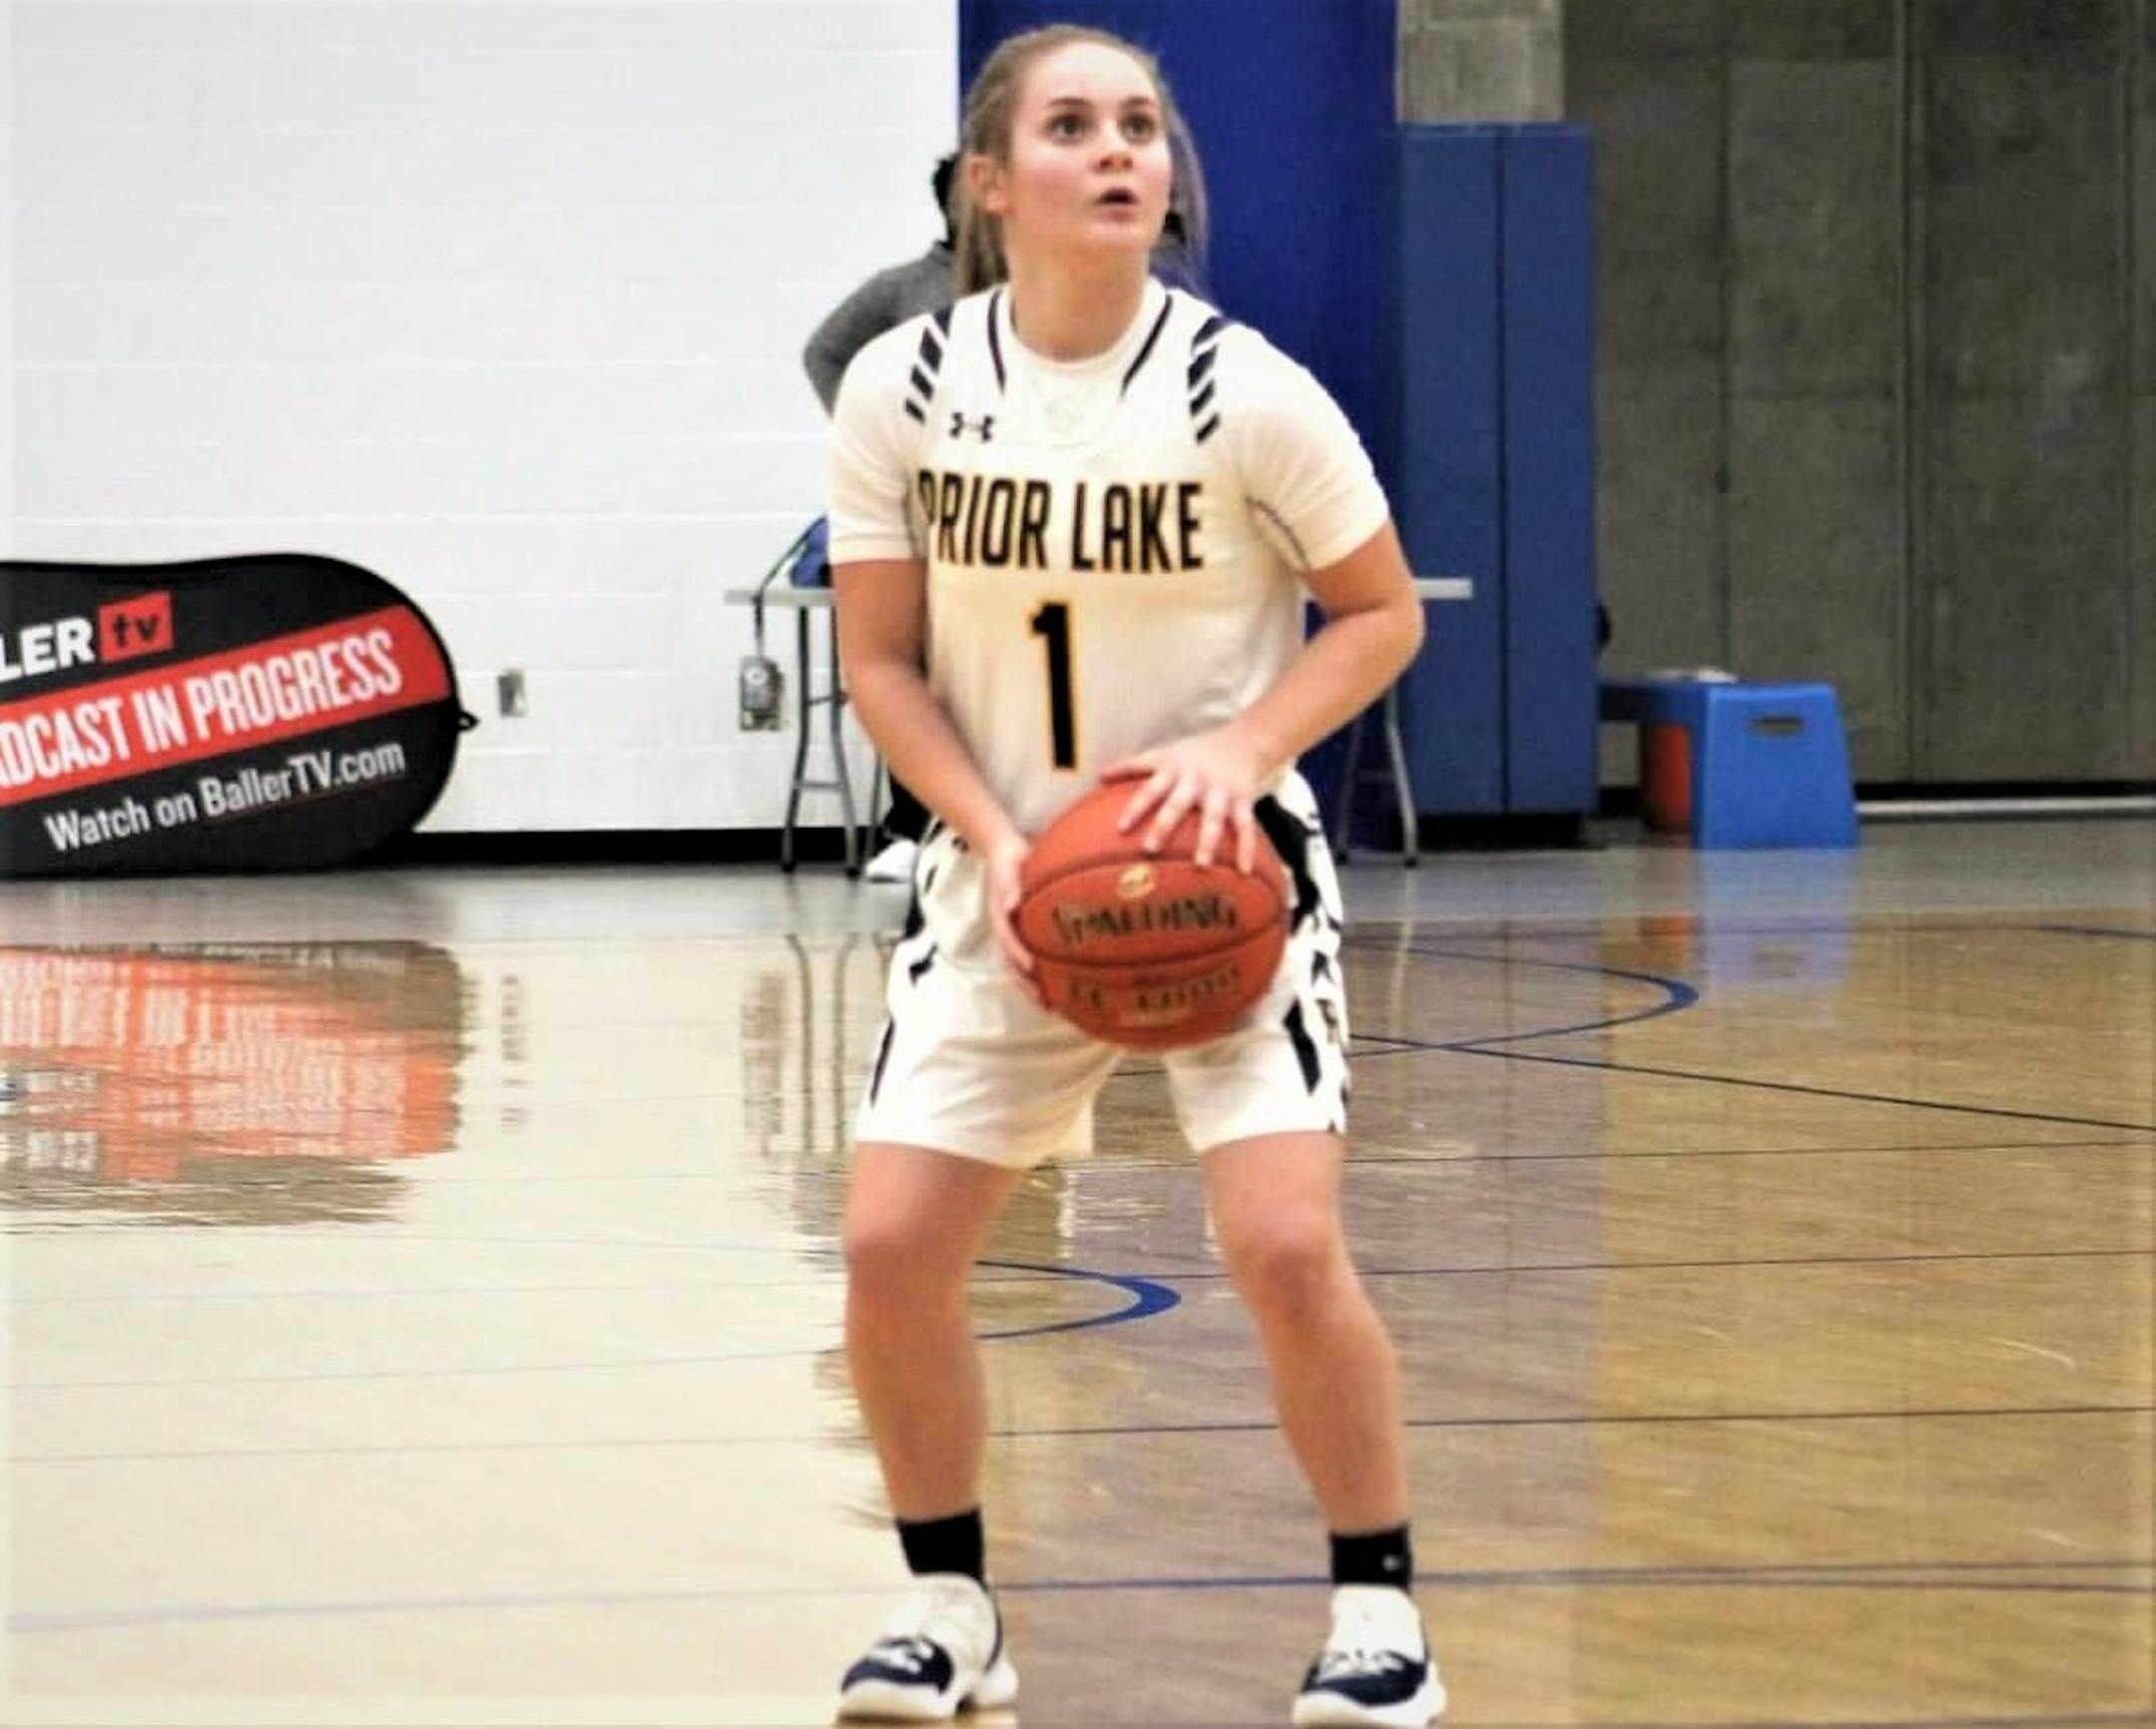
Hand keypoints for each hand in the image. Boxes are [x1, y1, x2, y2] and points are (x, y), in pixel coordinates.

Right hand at [984, 828, 1042, 1002]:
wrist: (1004, 855)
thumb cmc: (1008, 862)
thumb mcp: (1008, 868)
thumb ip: (1009, 885)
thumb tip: (1011, 905)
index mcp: (1000, 917)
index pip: (1007, 940)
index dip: (1018, 955)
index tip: (1031, 968)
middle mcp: (1005, 932)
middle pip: (1012, 965)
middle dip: (1026, 986)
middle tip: (1046, 1004)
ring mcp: (1013, 936)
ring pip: (1019, 968)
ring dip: (1033, 988)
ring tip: (1054, 1006)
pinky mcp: (1024, 936)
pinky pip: (1031, 959)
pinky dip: (1042, 977)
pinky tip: (1061, 988)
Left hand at [1099, 727, 1269, 872]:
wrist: (1243, 741)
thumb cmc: (1195, 753)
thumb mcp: (1165, 753)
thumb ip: (1134, 765)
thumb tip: (1099, 775)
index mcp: (1174, 770)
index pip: (1150, 789)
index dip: (1136, 808)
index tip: (1120, 829)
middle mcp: (1196, 780)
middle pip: (1178, 804)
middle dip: (1164, 825)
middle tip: (1150, 849)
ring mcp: (1220, 790)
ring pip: (1214, 818)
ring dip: (1207, 841)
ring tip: (1201, 865)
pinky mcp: (1243, 799)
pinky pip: (1245, 826)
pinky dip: (1246, 848)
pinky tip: (1243, 871)